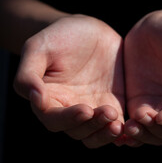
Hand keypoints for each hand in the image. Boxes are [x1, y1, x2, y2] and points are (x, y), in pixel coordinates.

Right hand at [13, 15, 124, 147]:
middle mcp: (69, 110)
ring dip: (107, 133)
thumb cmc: (57, 37)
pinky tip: (133, 127)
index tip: (85, 110)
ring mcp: (92, 109)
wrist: (86, 29)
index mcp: (49, 100)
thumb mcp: (38, 48)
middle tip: (108, 113)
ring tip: (119, 123)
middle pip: (79, 131)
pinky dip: (124, 132)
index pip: (54, 120)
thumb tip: (36, 100)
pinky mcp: (112, 104)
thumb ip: (28, 74)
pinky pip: (117, 124)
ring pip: (97, 133)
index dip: (69, 119)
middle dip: (93, 126)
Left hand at [123, 8, 161, 145]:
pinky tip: (120, 127)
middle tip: (142, 118)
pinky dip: (129, 132)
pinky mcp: (140, 104)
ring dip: (143, 135)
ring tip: (129, 125)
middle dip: (160, 132)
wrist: (159, 25)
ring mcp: (160, 108)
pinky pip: (136, 126)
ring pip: (155, 135)